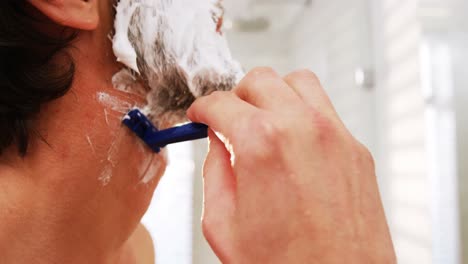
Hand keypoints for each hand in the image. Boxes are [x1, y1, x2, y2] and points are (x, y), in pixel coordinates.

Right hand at [187, 68, 395, 262]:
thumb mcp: (224, 224)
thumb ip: (215, 171)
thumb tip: (218, 142)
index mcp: (261, 144)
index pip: (221, 103)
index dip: (202, 109)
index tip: (201, 116)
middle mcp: (302, 128)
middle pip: (260, 80)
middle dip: (237, 96)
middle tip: (230, 120)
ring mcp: (336, 135)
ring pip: (299, 82)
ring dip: (275, 95)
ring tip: (264, 123)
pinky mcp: (357, 150)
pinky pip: (325, 111)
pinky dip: (304, 114)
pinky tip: (294, 143)